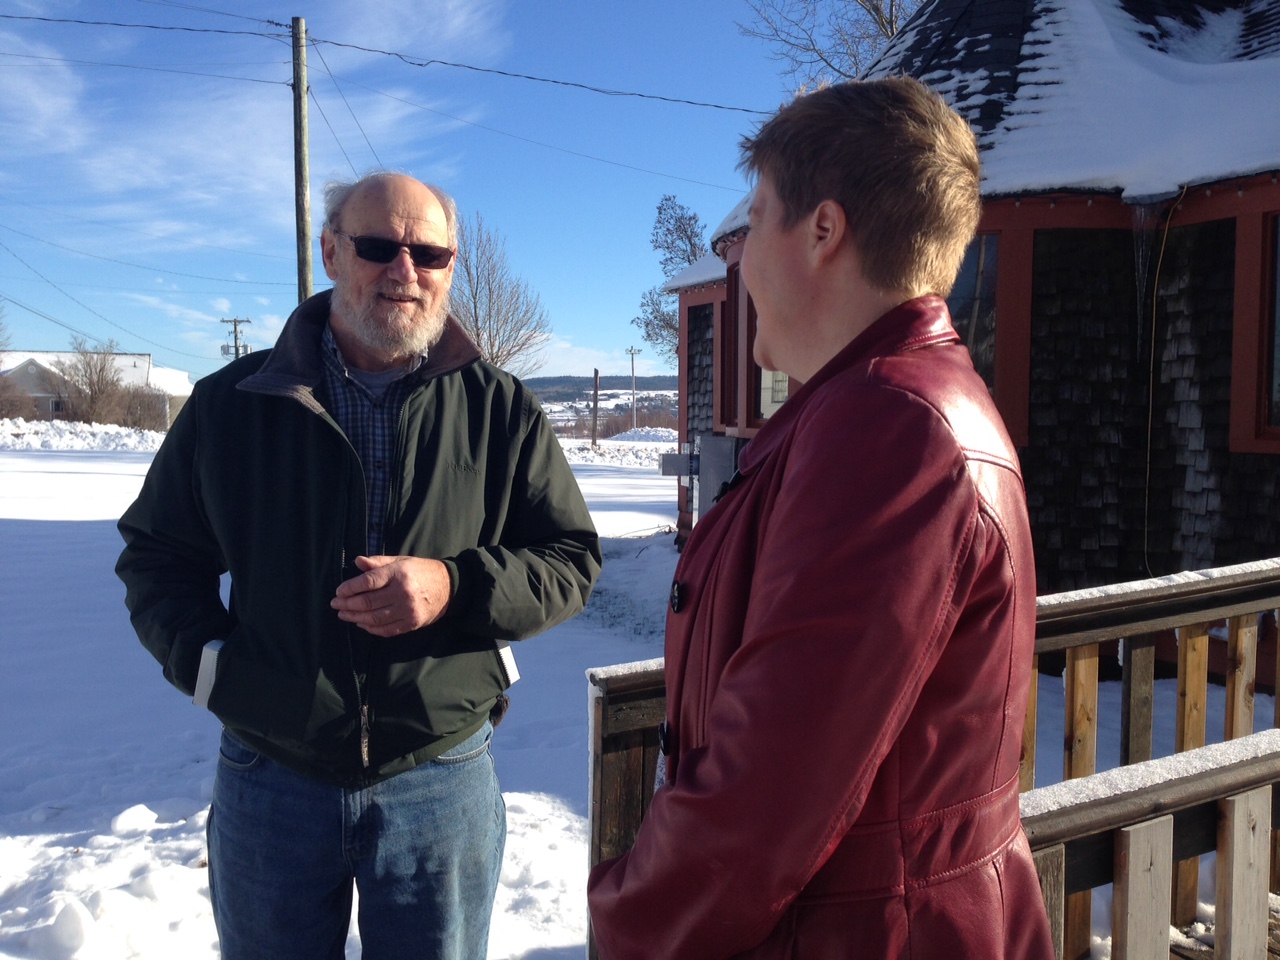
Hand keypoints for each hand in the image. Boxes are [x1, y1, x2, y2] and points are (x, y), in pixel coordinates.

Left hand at [331, 556, 451, 636]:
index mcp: (399, 573)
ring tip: (343, 614)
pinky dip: (370, 628)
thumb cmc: (422, 571)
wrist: (450, 587)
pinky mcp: (411, 623)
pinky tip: (361, 623)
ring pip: (374, 618)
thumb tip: (357, 561)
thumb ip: (378, 562)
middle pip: (367, 601)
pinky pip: (385, 629)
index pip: (368, 581)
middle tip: (335, 604)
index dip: (349, 587)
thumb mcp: (401, 561)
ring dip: (355, 617)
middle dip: (347, 604)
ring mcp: (407, 610)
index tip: (339, 591)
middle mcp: (402, 592)